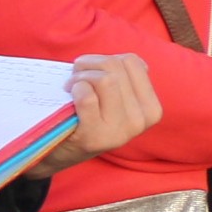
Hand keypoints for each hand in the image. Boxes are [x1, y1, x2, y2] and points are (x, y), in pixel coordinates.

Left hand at [34, 54, 161, 175]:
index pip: (131, 62)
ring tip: (71, 86)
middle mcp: (141, 121)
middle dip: (88, 64)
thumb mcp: (116, 100)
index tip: (91, 71)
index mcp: (151, 109)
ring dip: (80, 77)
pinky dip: (75, 90)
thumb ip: (127, 79)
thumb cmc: (86, 118)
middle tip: (74, 77)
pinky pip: (87, 97)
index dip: (105, 59)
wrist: (60, 152)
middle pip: (115, 67)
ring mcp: (120, 131)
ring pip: (105, 80)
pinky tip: (69, 96)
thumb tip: (133, 62)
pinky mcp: (95, 137)